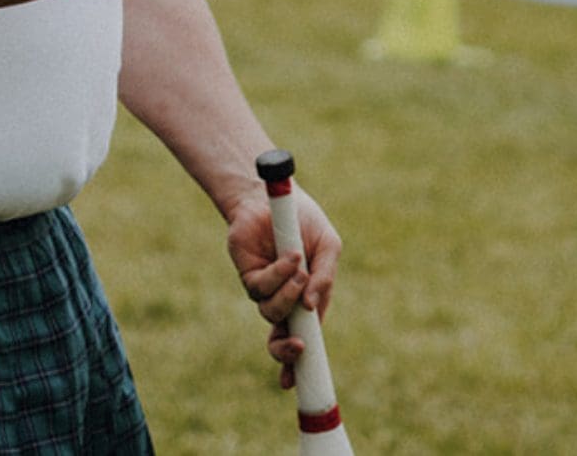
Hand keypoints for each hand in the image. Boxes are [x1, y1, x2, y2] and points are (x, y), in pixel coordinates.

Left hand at [223, 181, 340, 388]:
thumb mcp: (328, 247)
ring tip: (300, 267)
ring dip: (289, 295)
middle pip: (279, 341)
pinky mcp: (248, 275)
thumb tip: (311, 308)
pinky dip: (279, 274)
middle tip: (298, 346)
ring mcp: (265, 289)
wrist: (275, 195)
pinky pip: (260, 288)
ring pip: (272, 313)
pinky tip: (291, 256)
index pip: (304, 339)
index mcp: (307, 300)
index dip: (298, 364)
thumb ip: (326, 277)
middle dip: (285, 350)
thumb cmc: (304, 221)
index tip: (297, 380)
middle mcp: (284, 300)